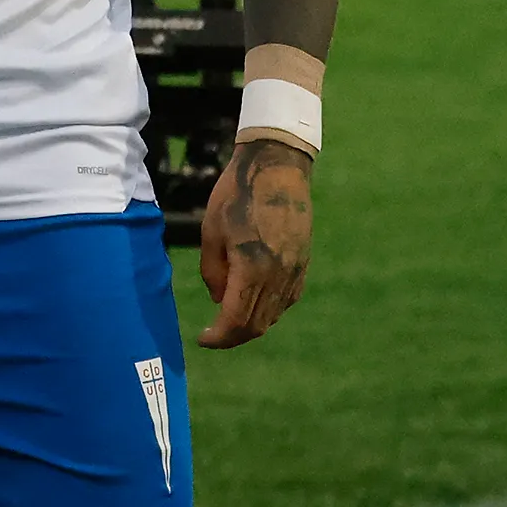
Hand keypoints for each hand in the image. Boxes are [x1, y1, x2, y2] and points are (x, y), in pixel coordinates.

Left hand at [197, 139, 313, 347]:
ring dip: (251, 323)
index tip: (202, 339)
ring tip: (229, 315)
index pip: (236, 320)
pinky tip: (253, 299)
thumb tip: (218, 300)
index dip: (218, 337)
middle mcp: (279, 275)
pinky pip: (287, 299)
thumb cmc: (236, 194)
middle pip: (257, 324)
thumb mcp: (211, 231)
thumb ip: (212, 271)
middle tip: (213, 334)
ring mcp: (295, 270)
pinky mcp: (303, 262)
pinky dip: (269, 308)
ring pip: (274, 315)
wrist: (276, 166)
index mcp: (253, 268)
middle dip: (232, 336)